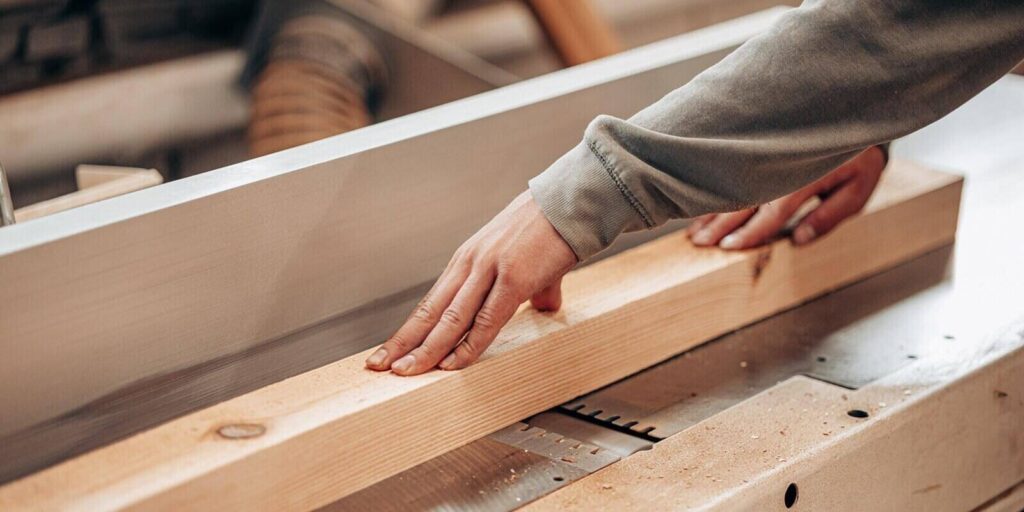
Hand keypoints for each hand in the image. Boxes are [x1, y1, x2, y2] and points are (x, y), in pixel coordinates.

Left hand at [365, 191, 577, 375]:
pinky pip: (486, 321)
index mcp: (469, 259)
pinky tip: (450, 364)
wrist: (573, 202)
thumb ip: (534, 288)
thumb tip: (544, 306)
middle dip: (403, 342)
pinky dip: (466, 345)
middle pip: (429, 311)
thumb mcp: (531, 259)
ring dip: (426, 349)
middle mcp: (471, 264)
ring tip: (405, 372)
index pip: (432, 302)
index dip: (410, 329)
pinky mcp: (514, 279)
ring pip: (450, 319)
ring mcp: (490, 270)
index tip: (390, 350)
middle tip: (378, 366)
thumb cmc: (553, 226)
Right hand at [687, 145, 885, 249]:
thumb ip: (829, 216)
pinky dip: (717, 190)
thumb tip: (799, 240)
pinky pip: (733, 173)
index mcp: (803, 179)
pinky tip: (703, 204)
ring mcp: (767, 157)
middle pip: (744, 200)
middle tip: (700, 243)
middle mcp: (780, 168)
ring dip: (712, 210)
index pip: (771, 212)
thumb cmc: (860, 157)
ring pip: (733, 187)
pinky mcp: (760, 151)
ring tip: (695, 231)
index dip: (749, 232)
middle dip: (720, 223)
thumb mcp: (858, 189)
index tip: (728, 247)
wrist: (856, 111)